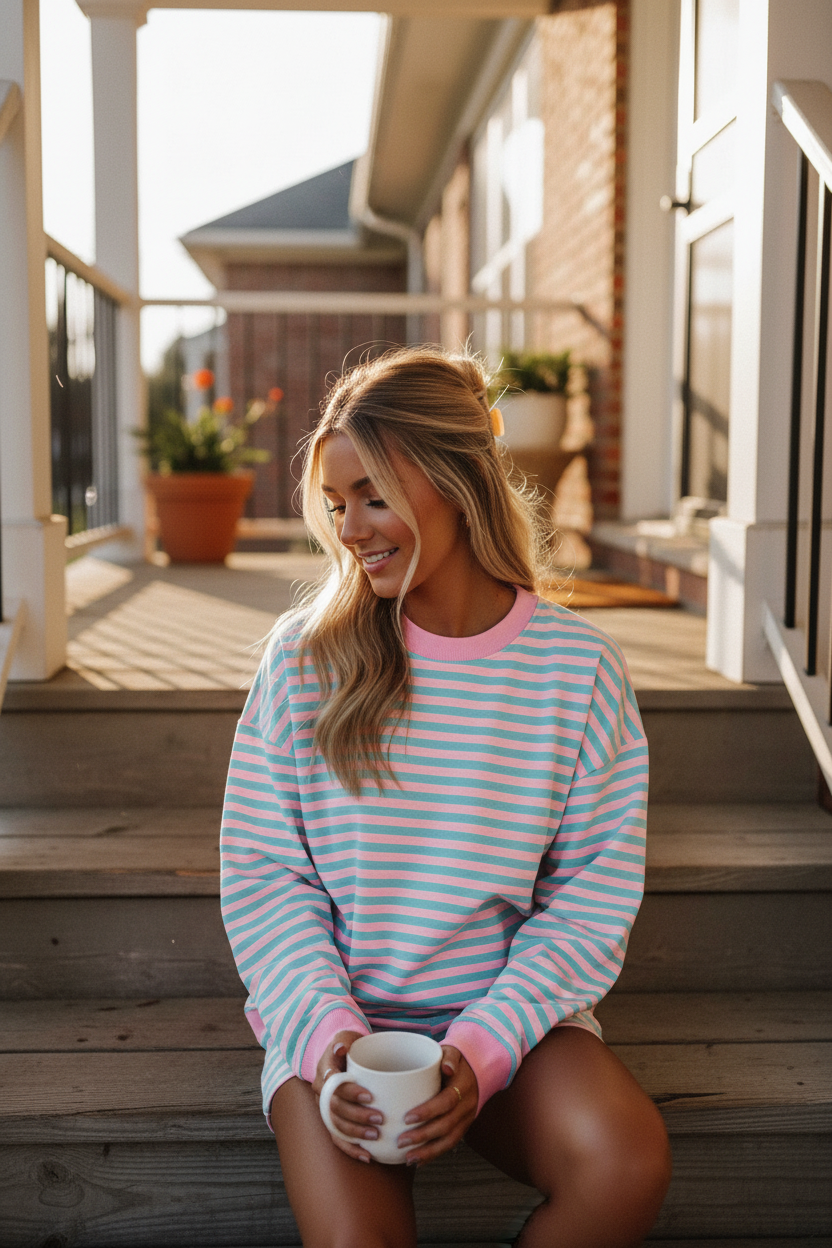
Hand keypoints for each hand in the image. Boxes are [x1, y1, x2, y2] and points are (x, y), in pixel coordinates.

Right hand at [313, 1030, 378, 1162]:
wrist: (340, 1054)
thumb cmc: (349, 1046)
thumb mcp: (346, 1037)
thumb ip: (345, 1040)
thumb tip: (341, 1047)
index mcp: (324, 1071)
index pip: (334, 1085)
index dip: (351, 1092)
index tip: (370, 1096)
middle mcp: (321, 1092)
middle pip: (335, 1108)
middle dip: (357, 1116)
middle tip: (380, 1119)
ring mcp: (325, 1108)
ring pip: (335, 1125)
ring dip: (355, 1133)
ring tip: (375, 1136)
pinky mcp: (331, 1120)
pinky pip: (337, 1139)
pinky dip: (351, 1149)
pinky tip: (367, 1157)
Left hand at [396, 1045, 477, 1166]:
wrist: (477, 1070)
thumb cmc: (457, 1060)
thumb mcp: (454, 1051)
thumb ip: (449, 1056)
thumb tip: (446, 1067)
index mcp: (463, 1086)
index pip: (447, 1102)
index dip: (428, 1111)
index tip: (407, 1118)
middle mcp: (467, 1106)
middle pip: (446, 1126)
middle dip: (423, 1136)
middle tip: (401, 1141)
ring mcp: (466, 1119)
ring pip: (449, 1141)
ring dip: (428, 1152)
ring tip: (408, 1158)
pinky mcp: (463, 1128)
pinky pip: (450, 1145)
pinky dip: (434, 1155)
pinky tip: (418, 1161)